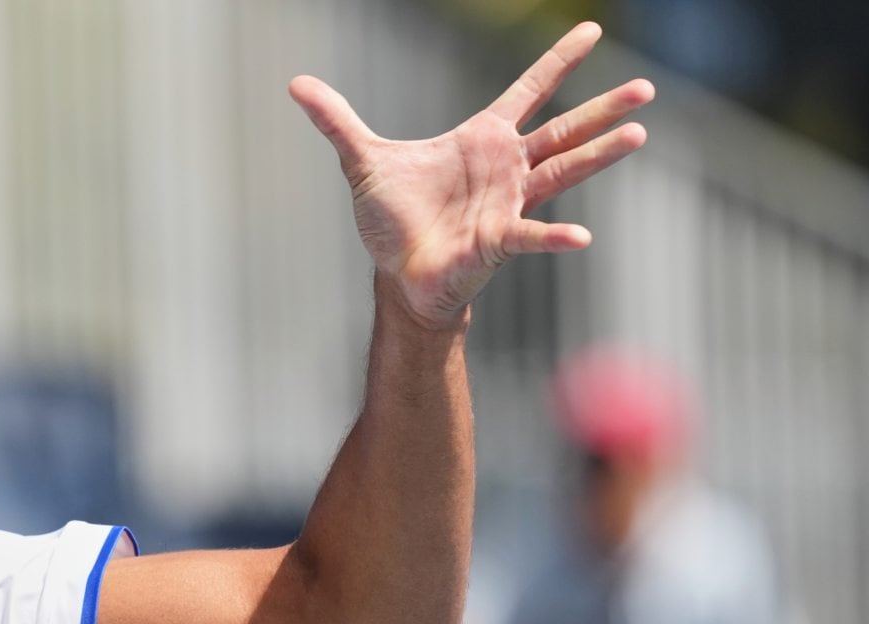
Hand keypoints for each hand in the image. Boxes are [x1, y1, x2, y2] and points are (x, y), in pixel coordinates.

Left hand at [290, 22, 652, 329]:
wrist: (397, 272)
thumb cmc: (391, 220)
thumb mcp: (362, 161)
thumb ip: (336, 121)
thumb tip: (296, 85)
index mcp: (481, 141)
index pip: (528, 91)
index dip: (557, 62)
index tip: (592, 31)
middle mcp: (506, 168)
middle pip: (563, 130)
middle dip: (602, 108)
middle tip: (647, 88)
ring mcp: (510, 203)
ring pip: (563, 171)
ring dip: (599, 154)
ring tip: (638, 133)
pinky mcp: (501, 240)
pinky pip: (533, 235)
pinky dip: (555, 236)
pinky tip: (582, 237)